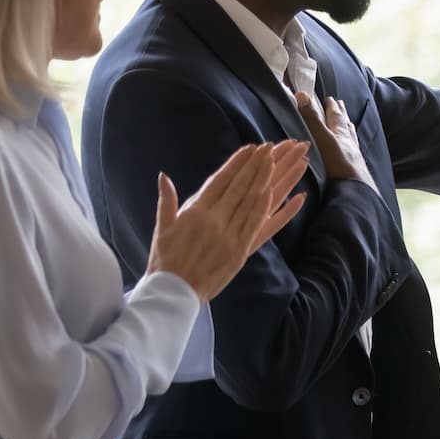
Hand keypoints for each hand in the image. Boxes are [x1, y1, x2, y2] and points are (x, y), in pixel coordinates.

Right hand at [147, 141, 309, 301]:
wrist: (174, 291)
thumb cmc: (165, 259)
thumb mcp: (163, 227)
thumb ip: (167, 200)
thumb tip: (163, 176)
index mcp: (195, 212)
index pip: (220, 180)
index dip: (237, 163)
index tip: (250, 148)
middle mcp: (214, 220)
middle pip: (239, 187)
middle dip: (255, 165)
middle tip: (269, 147)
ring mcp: (229, 235)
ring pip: (251, 202)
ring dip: (265, 180)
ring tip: (277, 163)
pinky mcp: (240, 250)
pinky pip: (257, 225)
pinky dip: (267, 207)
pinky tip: (276, 192)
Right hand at [294, 89, 373, 189]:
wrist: (356, 190)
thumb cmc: (339, 164)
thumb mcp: (321, 138)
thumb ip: (312, 118)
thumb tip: (302, 94)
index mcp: (340, 134)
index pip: (335, 116)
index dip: (332, 107)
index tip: (331, 98)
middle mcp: (349, 143)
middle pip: (345, 124)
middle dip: (341, 114)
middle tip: (341, 105)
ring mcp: (354, 156)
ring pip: (351, 137)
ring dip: (348, 128)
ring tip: (349, 123)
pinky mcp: (355, 170)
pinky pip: (354, 152)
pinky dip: (352, 146)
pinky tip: (354, 150)